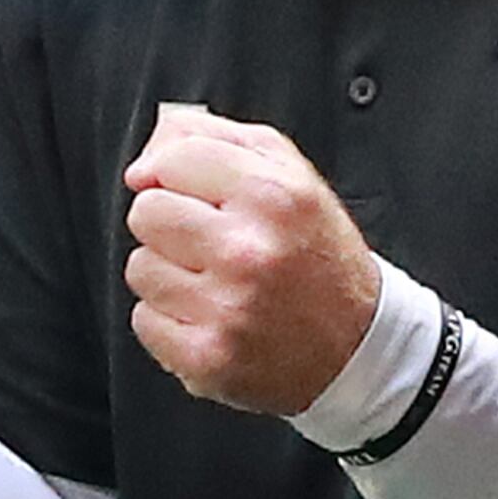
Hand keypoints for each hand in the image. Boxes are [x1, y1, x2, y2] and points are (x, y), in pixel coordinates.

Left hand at [121, 103, 380, 416]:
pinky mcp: (207, 357)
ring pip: (140, 268)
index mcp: (272, 196)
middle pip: (146, 211)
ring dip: (169, 274)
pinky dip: (169, 320)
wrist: (357, 346)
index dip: (174, 173)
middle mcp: (248, 251)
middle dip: (169, 223)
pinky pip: (143, 320)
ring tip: (214, 282)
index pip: (174, 159)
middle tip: (208, 242)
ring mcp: (226, 308)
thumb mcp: (291, 175)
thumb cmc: (317, 256)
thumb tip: (144, 163)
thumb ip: (217, 141)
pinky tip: (209, 316)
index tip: (190, 192)